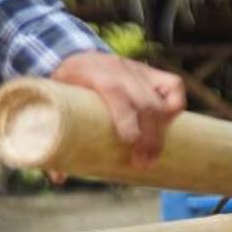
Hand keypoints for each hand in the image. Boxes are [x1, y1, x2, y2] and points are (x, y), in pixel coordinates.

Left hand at [50, 51, 186, 166]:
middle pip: (144, 102)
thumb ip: (57, 136)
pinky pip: (173, 85)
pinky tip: (169, 124)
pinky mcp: (148, 71)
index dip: (126, 119)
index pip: (116, 93)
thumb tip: (58, 179)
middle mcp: (119, 71)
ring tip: (153, 155)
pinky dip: (175, 105)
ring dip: (161, 130)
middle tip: (143, 162)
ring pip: (159, 99)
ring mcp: (137, 70)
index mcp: (94, 75)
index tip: (130, 143)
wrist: (72, 53)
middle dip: (148, 136)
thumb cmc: (64, 83)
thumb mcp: (56, 102)